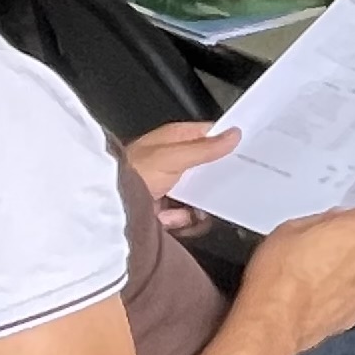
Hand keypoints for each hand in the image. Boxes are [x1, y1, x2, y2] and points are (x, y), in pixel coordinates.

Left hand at [122, 121, 237, 224]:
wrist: (110, 207)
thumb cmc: (132, 172)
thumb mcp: (173, 156)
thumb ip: (205, 148)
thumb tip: (234, 134)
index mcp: (175, 140)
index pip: (209, 135)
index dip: (227, 141)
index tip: (244, 151)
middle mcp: (174, 161)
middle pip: (208, 168)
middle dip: (215, 181)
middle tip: (219, 187)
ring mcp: (172, 186)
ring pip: (202, 195)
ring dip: (199, 205)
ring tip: (188, 207)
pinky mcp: (168, 209)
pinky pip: (190, 216)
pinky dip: (185, 220)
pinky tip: (173, 218)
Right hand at [240, 193, 354, 347]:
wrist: (273, 320)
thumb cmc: (277, 275)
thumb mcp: (288, 230)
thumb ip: (319, 222)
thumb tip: (330, 223)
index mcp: (353, 231)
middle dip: (344, 246)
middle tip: (313, 252)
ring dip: (340, 273)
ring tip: (307, 280)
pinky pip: (350, 297)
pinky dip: (336, 297)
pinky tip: (311, 299)